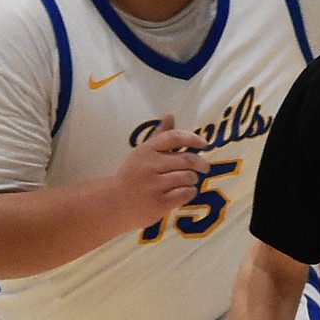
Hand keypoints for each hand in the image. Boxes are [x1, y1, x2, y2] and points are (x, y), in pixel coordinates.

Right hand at [116, 114, 207, 228]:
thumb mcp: (142, 154)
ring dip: (193, 180)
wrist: (114, 203)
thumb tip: (170, 115)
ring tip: (189, 181)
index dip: (193, 139)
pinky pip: (185, 194)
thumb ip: (159, 136)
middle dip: (201, 164)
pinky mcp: (159, 203)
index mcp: (146, 150)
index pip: (174, 137)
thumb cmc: (133, 176)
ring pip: (188, 177)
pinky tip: (185, 192)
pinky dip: (190, 192)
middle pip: (187, 159)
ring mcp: (154, 185)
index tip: (204, 143)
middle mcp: (150, 166)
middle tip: (204, 167)